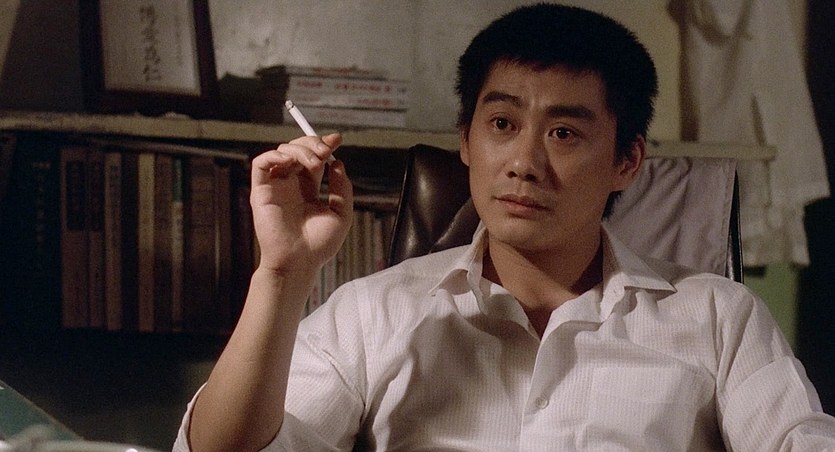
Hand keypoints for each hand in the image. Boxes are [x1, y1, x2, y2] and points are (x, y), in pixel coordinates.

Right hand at [250, 133, 352, 274]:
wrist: (299, 261)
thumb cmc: (319, 245)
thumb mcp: (341, 213)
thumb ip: (341, 187)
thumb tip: (338, 163)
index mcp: (308, 190)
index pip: (313, 160)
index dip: (324, 145)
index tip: (337, 139)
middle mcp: (291, 186)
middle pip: (298, 150)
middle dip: (313, 143)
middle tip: (326, 151)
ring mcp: (276, 187)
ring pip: (282, 151)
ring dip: (300, 149)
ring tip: (315, 162)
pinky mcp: (261, 191)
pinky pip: (261, 163)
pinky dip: (275, 154)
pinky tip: (291, 161)